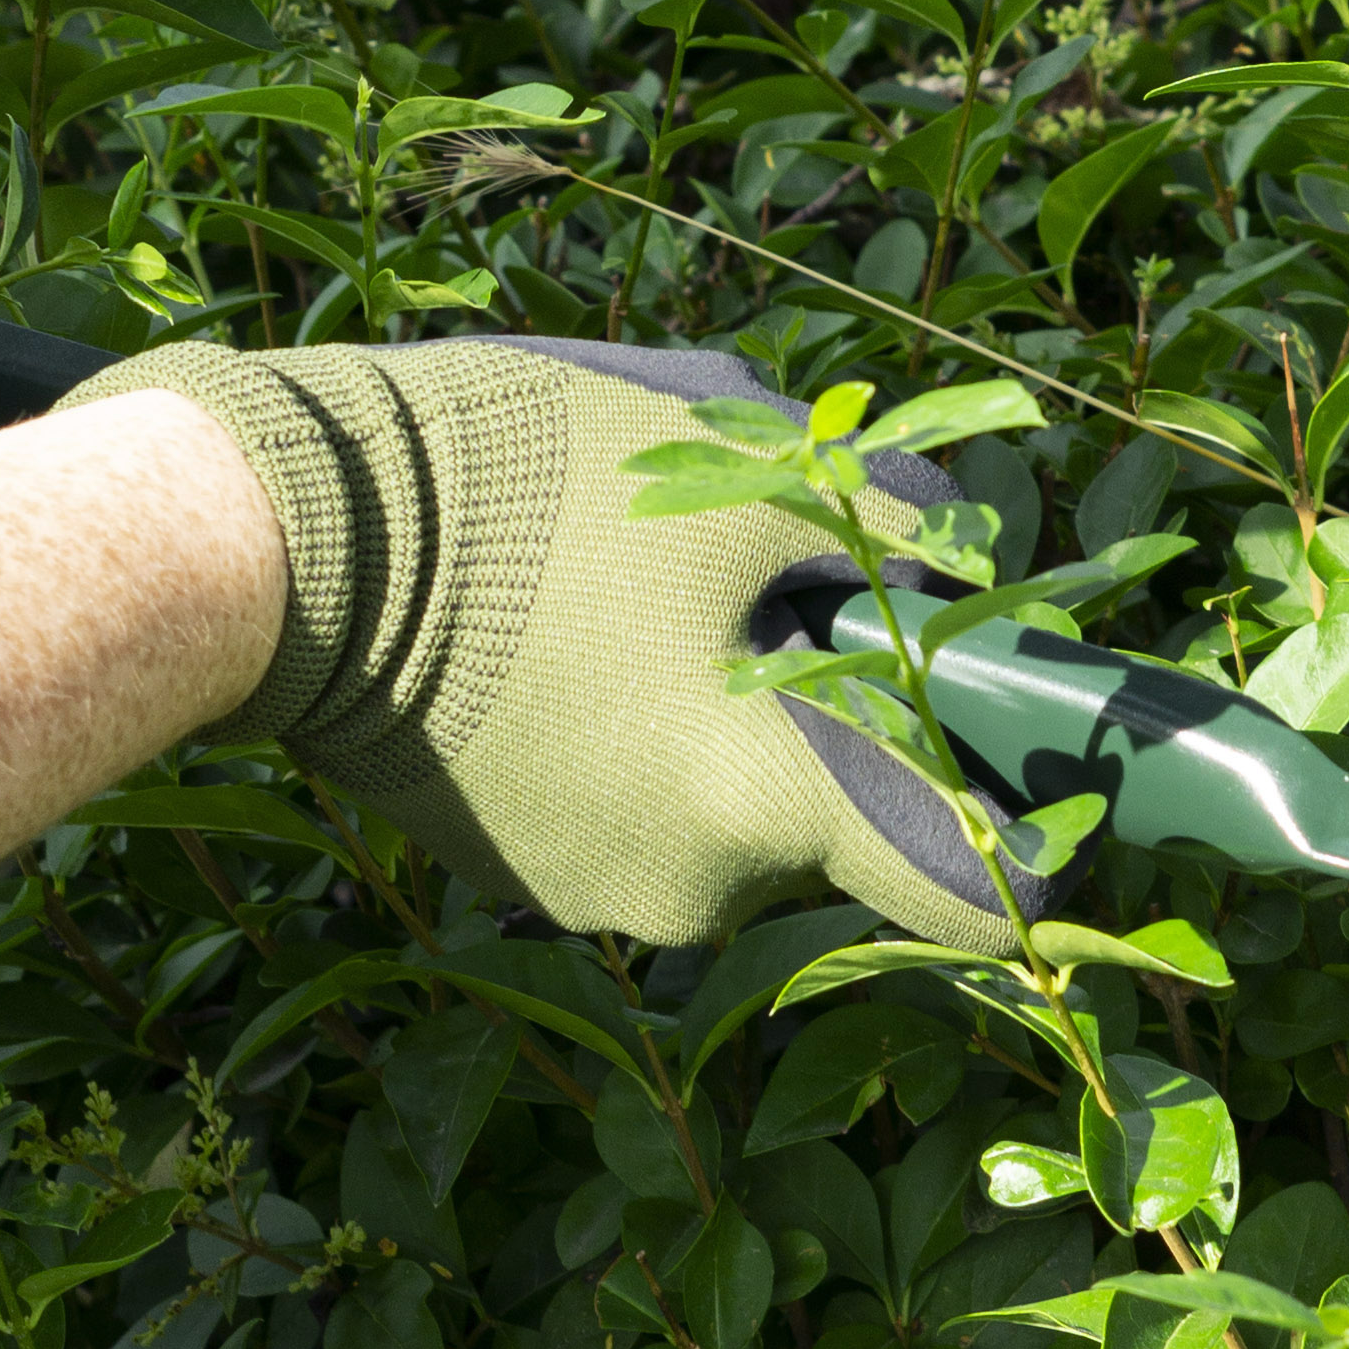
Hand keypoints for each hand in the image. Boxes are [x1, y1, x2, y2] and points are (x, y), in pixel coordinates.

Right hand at [53, 334, 1009, 950]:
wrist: (286, 538)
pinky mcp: (517, 869)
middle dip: (837, 720)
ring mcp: (591, 895)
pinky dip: (642, 738)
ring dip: (731, 722)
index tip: (1062, 794)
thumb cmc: (528, 486)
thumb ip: (892, 519)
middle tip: (790, 594)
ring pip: (731, 812)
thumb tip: (970, 562)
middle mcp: (688, 892)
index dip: (1029, 843)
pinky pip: (638, 811)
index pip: (961, 895)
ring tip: (658, 590)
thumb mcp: (741, 453)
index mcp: (761, 805)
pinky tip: (579, 631)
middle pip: (833, 823)